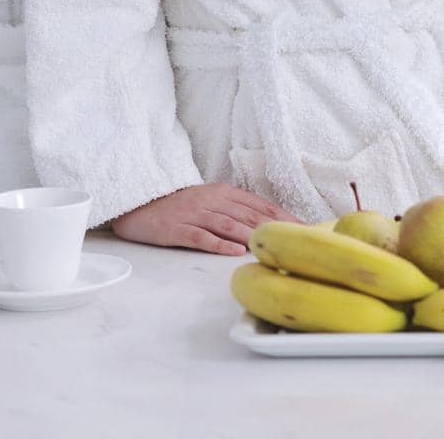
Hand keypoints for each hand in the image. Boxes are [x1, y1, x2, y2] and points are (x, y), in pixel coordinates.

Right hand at [110, 182, 300, 255]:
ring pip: (228, 224)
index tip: (305, 229)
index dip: (282, 217)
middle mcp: (210, 200)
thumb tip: (267, 225)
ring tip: (272, 248)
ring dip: (252, 236)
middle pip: (248, 214)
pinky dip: (219, 244)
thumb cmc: (178, 207)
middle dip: (275, 228)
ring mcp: (193, 214)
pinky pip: (200, 236)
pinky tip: (234, 252)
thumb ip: (235, 210)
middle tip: (298, 242)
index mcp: (221, 192)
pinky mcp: (176, 229)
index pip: (258, 204)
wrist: (138, 206)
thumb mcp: (209, 202)